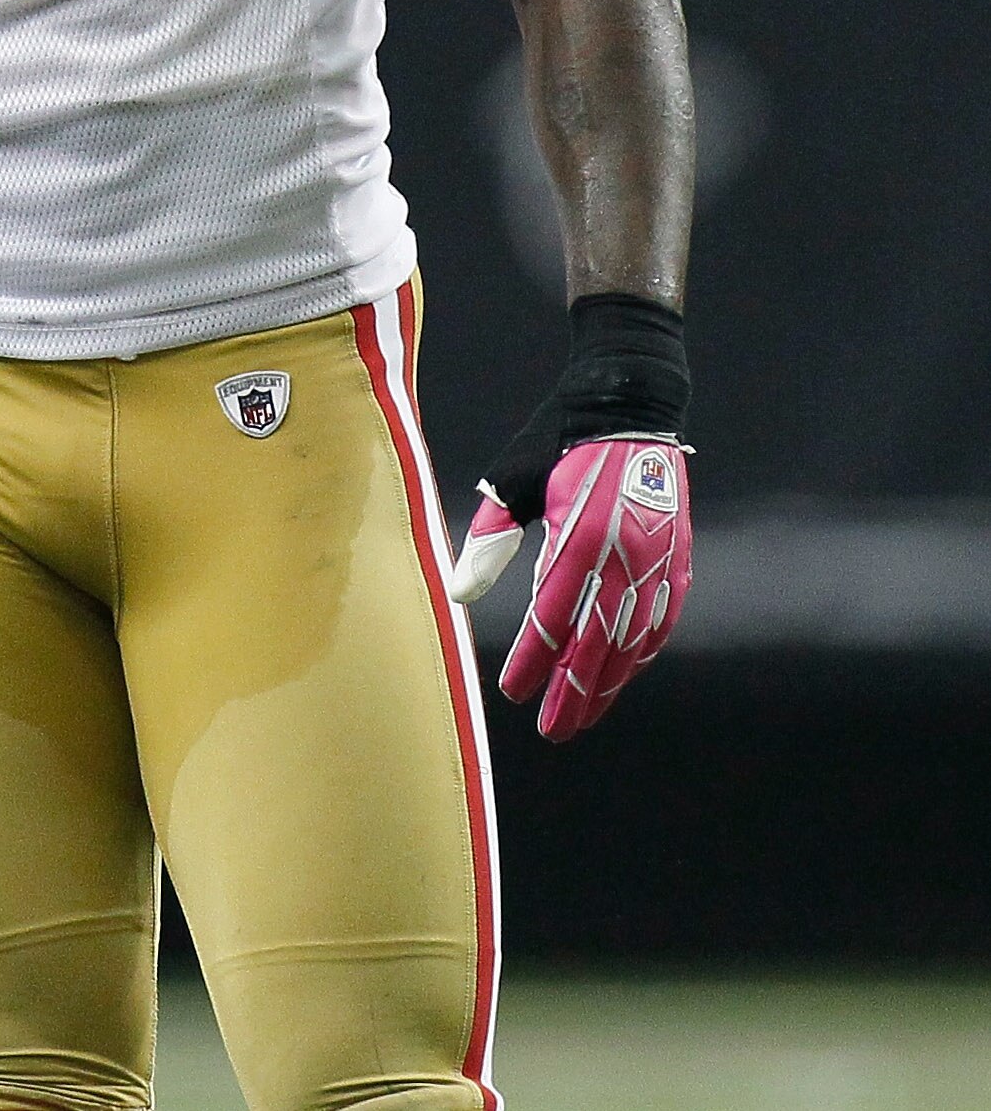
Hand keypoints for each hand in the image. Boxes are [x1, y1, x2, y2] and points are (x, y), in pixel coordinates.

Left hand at [449, 435, 690, 740]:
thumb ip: (489, 538)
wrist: (630, 405)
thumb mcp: (514, 480)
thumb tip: (459, 592)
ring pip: (633, 641)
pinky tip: (621, 673)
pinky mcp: (676, 558)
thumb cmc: (559, 442)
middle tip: (552, 730)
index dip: (532, 662)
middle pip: (596, 645)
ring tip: (583, 714)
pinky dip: (640, 653)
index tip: (512, 691)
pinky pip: (661, 621)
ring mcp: (656, 561)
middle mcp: (622, 558)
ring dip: (608, 683)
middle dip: (572, 694)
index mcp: (577, 538)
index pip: (551, 620)